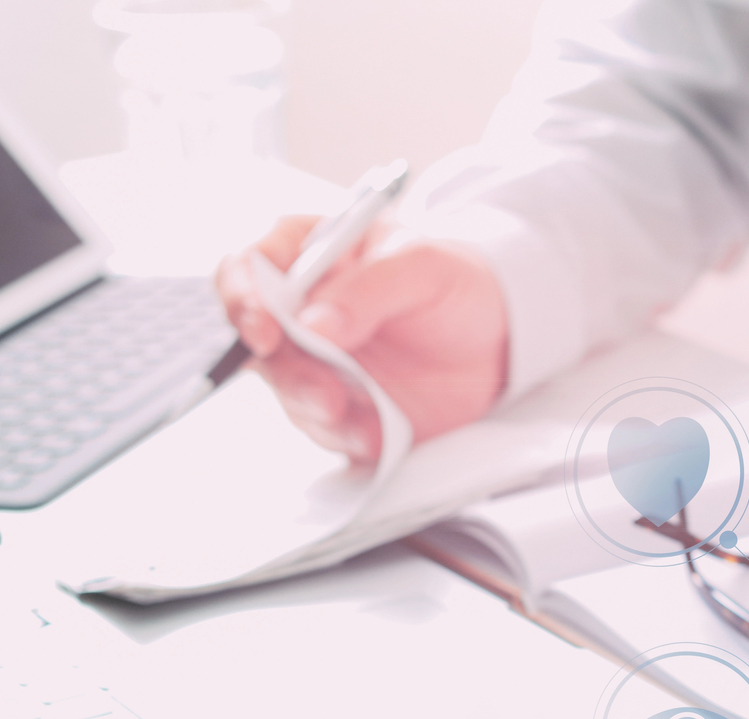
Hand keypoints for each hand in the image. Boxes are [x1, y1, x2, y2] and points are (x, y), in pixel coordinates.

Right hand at [213, 215, 508, 462]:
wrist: (505, 336)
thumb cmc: (461, 281)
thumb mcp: (422, 266)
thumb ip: (367, 290)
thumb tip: (312, 325)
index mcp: (311, 253)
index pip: (248, 268)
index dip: (243, 299)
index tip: (263, 332)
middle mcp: (304, 309)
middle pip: (257, 340)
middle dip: (285, 371)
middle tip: (324, 391)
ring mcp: (321, 361)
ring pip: (288, 390)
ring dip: (312, 408)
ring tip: (348, 413)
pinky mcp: (346, 405)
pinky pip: (327, 428)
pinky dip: (346, 436)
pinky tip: (375, 433)